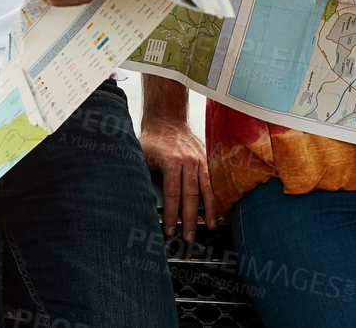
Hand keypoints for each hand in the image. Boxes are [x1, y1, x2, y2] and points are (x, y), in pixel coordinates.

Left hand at [141, 114, 218, 241]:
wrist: (167, 118)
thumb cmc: (151, 141)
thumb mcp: (140, 156)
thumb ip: (142, 177)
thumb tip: (137, 202)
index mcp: (171, 161)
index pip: (172, 195)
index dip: (171, 215)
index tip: (169, 230)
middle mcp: (188, 161)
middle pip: (191, 196)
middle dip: (190, 219)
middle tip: (189, 237)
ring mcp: (200, 159)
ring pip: (207, 189)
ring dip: (209, 210)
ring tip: (211, 227)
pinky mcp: (207, 158)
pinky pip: (213, 181)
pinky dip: (215, 196)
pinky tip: (218, 209)